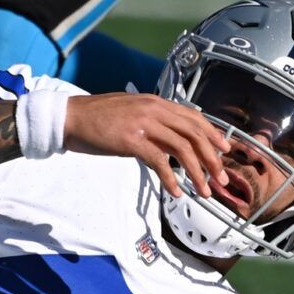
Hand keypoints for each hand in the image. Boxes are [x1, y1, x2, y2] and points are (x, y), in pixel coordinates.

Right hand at [65, 93, 230, 200]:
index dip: (212, 135)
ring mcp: (143, 123)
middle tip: (220, 179)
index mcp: (155, 102)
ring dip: (197, 173)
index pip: (193, 118)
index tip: (224, 151)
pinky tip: (175, 191)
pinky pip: (160, 161)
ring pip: (182, 148)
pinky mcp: (132, 140)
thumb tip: (168, 137)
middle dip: (212, 159)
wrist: (69, 118)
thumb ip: (151, 120)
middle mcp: (154, 109)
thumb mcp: (130, 112)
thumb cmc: (96, 118)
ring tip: (203, 191)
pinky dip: (171, 179)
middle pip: (194, 134)